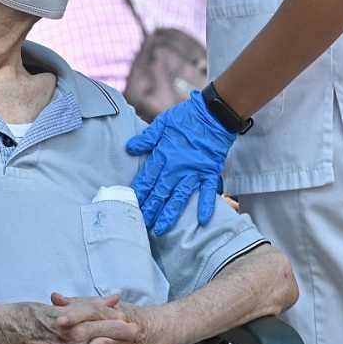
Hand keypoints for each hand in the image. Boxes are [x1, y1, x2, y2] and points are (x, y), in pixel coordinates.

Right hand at [2, 295, 140, 343]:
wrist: (5, 334)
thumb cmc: (30, 315)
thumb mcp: (59, 307)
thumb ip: (89, 304)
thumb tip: (115, 298)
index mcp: (70, 323)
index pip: (102, 322)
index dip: (119, 323)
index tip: (133, 323)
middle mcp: (69, 343)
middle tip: (137, 342)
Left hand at [125, 93, 234, 234]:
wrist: (213, 114)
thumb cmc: (186, 118)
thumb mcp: (162, 123)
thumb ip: (146, 139)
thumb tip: (129, 148)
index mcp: (163, 155)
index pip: (147, 179)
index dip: (139, 193)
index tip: (130, 206)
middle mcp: (176, 167)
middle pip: (160, 192)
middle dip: (150, 209)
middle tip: (141, 225)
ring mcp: (194, 171)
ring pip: (179, 196)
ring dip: (170, 214)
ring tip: (161, 229)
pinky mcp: (210, 172)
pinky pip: (208, 192)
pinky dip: (206, 205)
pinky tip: (201, 220)